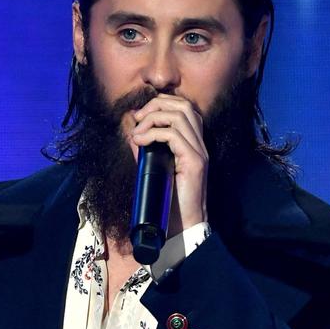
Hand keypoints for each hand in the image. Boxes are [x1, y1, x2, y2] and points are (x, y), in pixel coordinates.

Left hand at [127, 94, 208, 237]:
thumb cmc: (167, 199)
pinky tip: (140, 142)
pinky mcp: (194, 162)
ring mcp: (199, 152)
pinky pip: (173, 135)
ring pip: (179, 115)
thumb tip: (130, 131)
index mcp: (191, 143)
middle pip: (182, 105)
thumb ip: (143, 149)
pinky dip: (153, 134)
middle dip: (155, 105)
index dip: (160, 104)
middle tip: (137, 119)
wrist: (182, 224)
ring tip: (137, 134)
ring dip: (152, 119)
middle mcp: (199, 144)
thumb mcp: (150, 167)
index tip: (138, 117)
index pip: (183, 108)